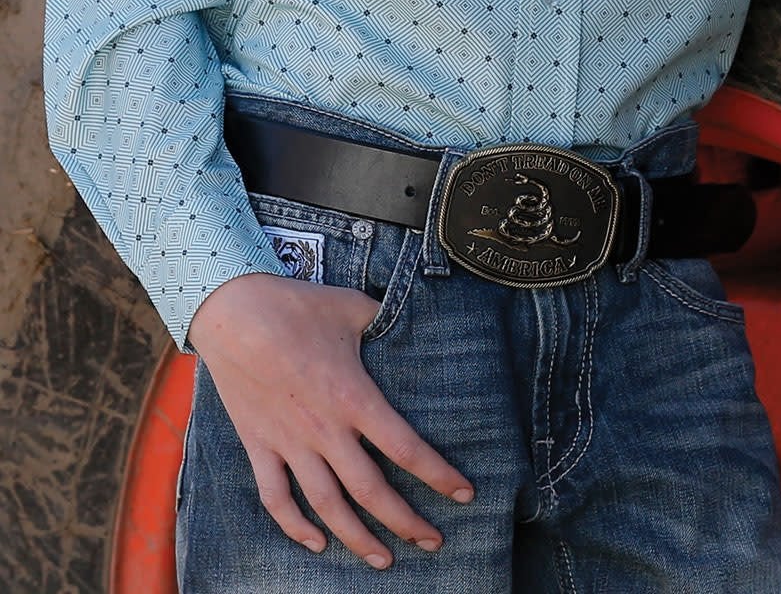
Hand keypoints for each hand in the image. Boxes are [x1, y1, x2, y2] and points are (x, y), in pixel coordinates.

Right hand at [187, 272, 473, 567]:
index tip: (464, 493)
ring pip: (327, 506)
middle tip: (434, 542)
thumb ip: (384, 319)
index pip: (405, 448)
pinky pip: (275, 498)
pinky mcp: (258, 446)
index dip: (438, 475)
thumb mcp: (352, 306)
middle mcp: (324, 430)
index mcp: (353, 397)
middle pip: (371, 491)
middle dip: (406, 522)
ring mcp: (289, 443)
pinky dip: (294, 528)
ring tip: (384, 560)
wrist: (232, 312)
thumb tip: (412, 316)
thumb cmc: (296, 305)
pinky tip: (316, 544)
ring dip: (357, 539)